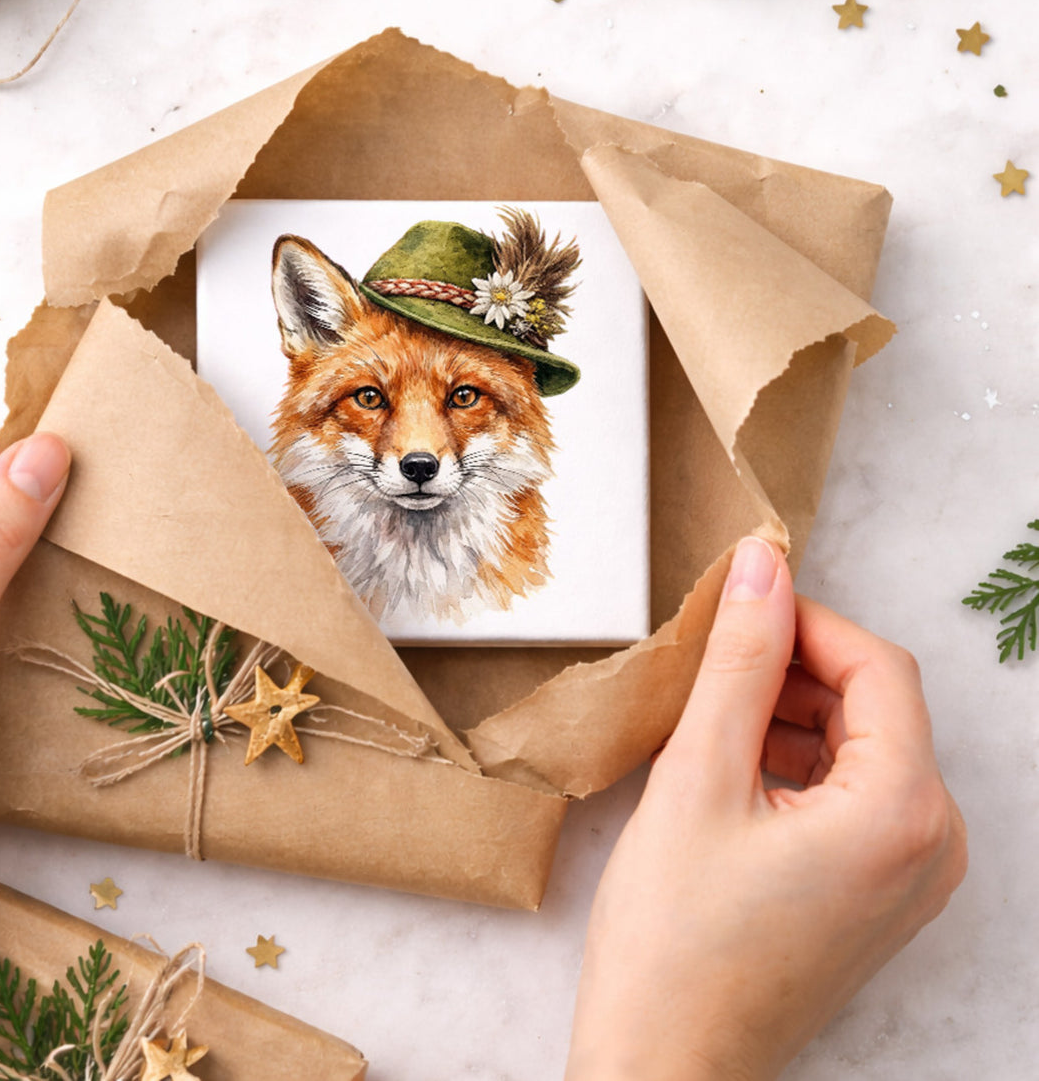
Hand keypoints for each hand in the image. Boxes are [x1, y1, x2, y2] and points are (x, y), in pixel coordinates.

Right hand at [566, 536, 967, 1080]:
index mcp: (903, 812)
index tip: (734, 607)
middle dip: (792, 671)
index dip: (804, 621)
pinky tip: (727, 773)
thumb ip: (738, 661)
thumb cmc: (674, 939)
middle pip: (874, 705)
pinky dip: (795, 765)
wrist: (665, 1065)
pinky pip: (853, 796)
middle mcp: (933, 846)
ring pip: (860, 747)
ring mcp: (912, 877)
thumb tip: (762, 566)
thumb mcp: (698, 777)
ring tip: (706, 724)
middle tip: (706, 669)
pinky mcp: (880, 895)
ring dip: (788, 716)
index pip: (877, 666)